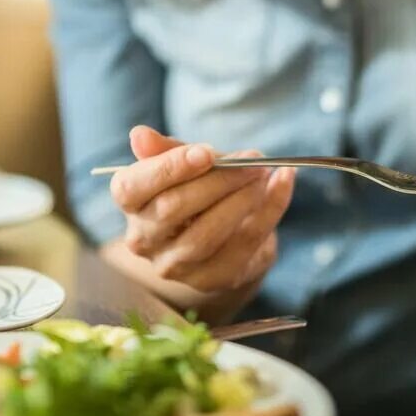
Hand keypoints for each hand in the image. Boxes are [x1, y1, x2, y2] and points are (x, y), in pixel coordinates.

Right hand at [110, 126, 293, 297]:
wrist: (222, 234)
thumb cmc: (197, 190)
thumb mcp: (182, 164)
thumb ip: (165, 150)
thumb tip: (139, 135)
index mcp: (132, 204)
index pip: (133, 187)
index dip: (168, 169)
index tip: (206, 152)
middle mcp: (144, 240)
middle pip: (174, 208)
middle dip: (218, 180)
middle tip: (252, 158)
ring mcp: (175, 265)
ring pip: (207, 233)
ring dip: (243, 198)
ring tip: (265, 172)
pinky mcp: (211, 279)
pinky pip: (244, 244)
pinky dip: (270, 210)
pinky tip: (283, 182)